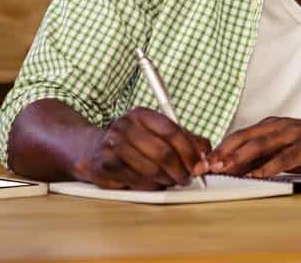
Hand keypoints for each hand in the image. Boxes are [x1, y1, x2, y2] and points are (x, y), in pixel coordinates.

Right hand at [73, 107, 210, 189]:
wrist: (95, 149)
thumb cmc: (134, 142)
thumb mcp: (159, 134)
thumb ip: (186, 140)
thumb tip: (206, 154)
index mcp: (141, 114)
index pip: (172, 131)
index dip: (189, 151)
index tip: (199, 165)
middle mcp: (125, 126)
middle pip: (162, 152)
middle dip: (180, 169)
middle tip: (187, 178)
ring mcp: (112, 146)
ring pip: (150, 170)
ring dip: (166, 180)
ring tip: (171, 180)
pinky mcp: (105, 166)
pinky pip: (136, 182)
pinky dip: (150, 186)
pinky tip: (153, 183)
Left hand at [209, 117, 300, 177]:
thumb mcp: (290, 152)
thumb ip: (268, 157)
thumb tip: (243, 170)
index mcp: (274, 125)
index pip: (241, 135)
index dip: (221, 148)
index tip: (204, 162)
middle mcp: (281, 126)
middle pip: (245, 137)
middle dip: (223, 153)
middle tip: (205, 167)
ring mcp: (295, 133)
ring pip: (260, 144)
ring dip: (239, 158)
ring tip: (224, 169)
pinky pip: (285, 156)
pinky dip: (269, 166)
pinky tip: (258, 175)